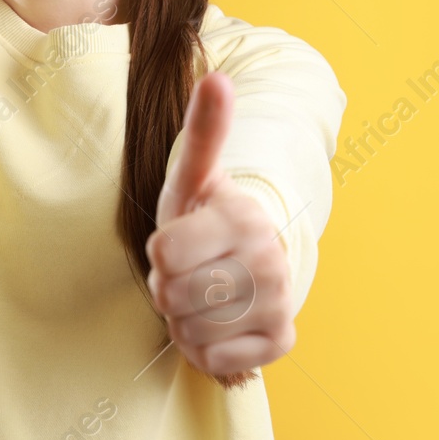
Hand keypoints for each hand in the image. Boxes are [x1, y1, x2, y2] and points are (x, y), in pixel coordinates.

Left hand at [146, 71, 296, 377]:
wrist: (244, 264)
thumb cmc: (204, 219)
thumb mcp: (193, 177)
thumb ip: (204, 131)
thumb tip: (217, 78)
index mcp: (244, 217)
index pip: (164, 252)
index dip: (158, 253)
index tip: (175, 242)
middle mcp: (270, 260)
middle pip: (173, 295)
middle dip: (168, 289)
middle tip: (187, 273)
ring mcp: (279, 302)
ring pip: (191, 332)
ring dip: (182, 321)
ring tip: (200, 297)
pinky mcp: (280, 340)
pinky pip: (215, 361)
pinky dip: (205, 350)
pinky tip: (218, 325)